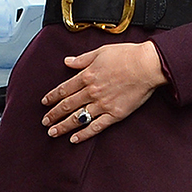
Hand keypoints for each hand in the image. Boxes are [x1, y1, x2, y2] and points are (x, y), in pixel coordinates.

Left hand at [41, 41, 165, 142]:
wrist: (147, 65)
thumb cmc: (127, 56)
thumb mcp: (100, 51)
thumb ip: (82, 59)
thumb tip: (67, 61)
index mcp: (87, 76)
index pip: (63, 89)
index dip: (52, 97)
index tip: (45, 103)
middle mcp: (91, 92)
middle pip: (66, 105)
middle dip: (53, 115)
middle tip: (44, 122)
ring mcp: (102, 104)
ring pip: (77, 118)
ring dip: (63, 126)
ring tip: (52, 132)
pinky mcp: (114, 114)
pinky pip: (95, 127)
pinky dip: (84, 134)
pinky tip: (74, 139)